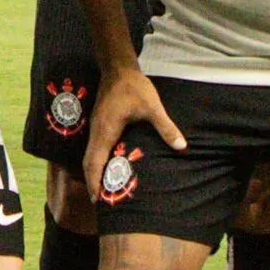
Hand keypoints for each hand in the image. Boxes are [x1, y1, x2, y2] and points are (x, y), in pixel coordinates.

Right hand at [82, 65, 183, 207]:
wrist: (118, 68)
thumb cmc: (134, 87)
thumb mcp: (152, 107)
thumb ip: (165, 127)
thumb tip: (181, 146)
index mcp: (106, 132)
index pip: (95, 162)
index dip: (94, 182)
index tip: (97, 200)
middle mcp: (97, 132)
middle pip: (88, 163)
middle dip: (92, 182)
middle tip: (99, 201)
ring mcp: (96, 128)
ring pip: (90, 155)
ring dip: (94, 172)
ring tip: (102, 188)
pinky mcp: (99, 124)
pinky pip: (94, 148)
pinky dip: (97, 161)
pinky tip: (106, 166)